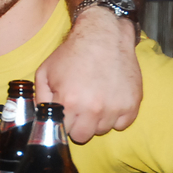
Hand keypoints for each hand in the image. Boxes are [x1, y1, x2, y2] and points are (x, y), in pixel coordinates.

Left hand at [35, 7, 140, 142]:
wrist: (104, 36)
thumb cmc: (72, 53)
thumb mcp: (45, 72)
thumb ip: (40, 98)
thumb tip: (39, 117)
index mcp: (69, 102)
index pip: (63, 132)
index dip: (62, 124)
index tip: (64, 115)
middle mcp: (93, 108)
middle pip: (83, 136)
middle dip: (78, 126)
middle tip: (78, 110)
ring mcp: (115, 108)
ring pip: (103, 130)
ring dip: (97, 120)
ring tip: (94, 100)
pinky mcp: (132, 104)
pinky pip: (122, 124)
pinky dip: (116, 116)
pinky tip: (109, 100)